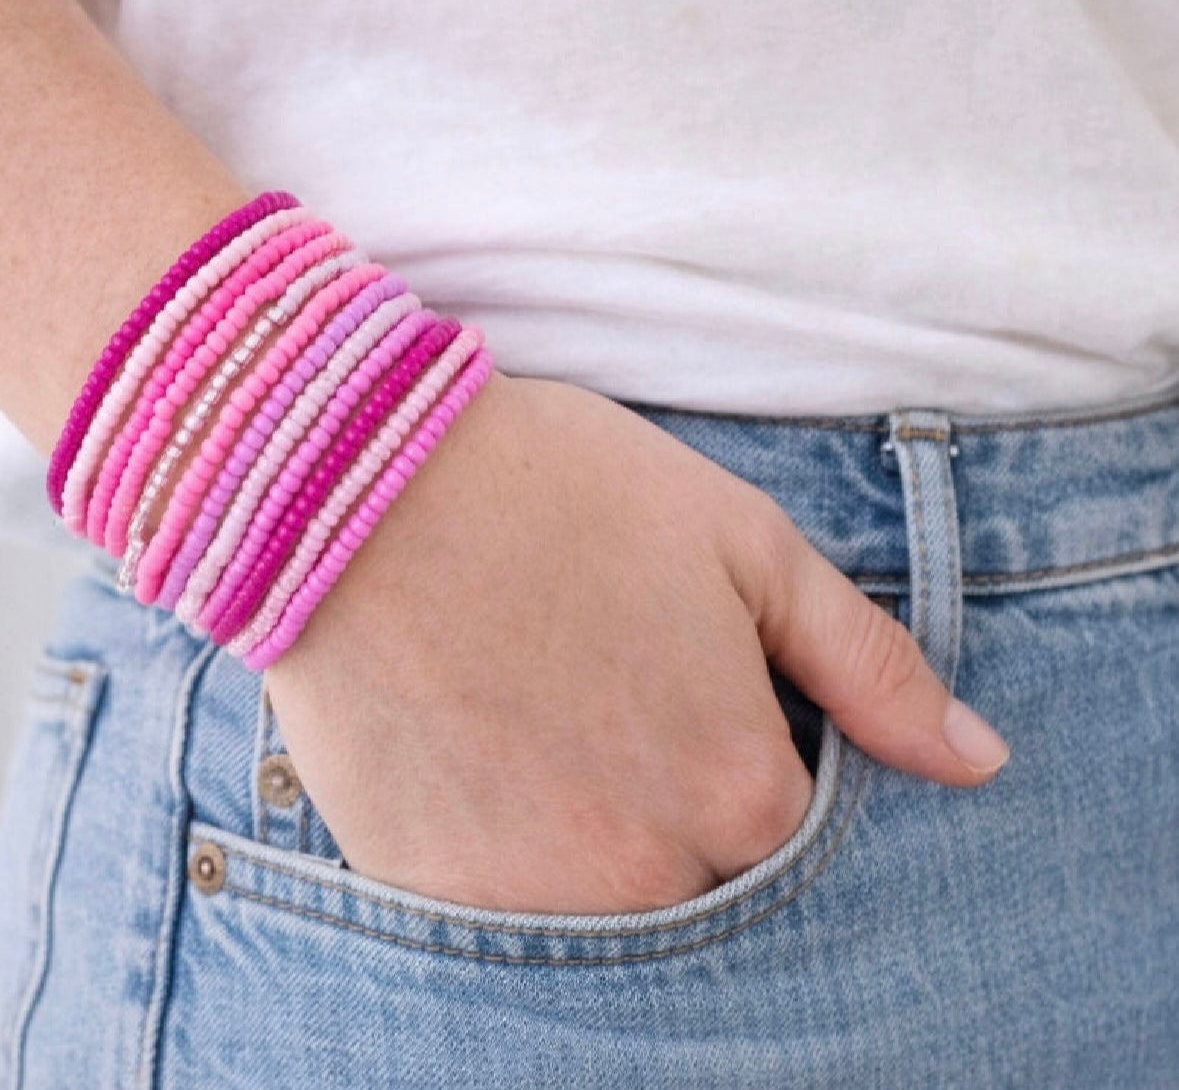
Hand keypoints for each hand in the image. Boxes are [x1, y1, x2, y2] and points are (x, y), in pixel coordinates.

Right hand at [263, 373, 1007, 913]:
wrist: (364, 484)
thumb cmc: (564, 495)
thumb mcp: (748, 548)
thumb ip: (869, 667)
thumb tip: (977, 761)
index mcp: (739, 787)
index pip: (795, 830)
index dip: (748, 754)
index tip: (691, 693)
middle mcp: (643, 868)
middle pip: (703, 880)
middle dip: (675, 801)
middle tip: (609, 703)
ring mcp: (530, 895)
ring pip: (606, 904)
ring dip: (592, 832)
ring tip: (542, 719)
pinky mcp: (430, 891)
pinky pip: (501, 908)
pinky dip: (506, 846)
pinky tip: (480, 750)